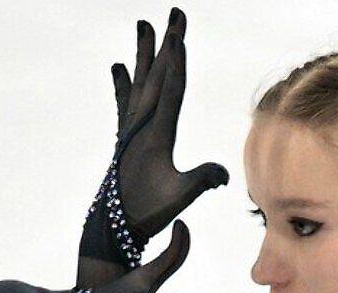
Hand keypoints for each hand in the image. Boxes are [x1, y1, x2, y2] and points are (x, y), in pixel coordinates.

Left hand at [109, 7, 228, 241]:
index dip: (175, 61)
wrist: (112, 226)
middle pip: (156, 74)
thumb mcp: (179, 197)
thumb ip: (201, 181)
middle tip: (173, 12)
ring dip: (142, 53)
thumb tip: (224, 175)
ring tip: (142, 23)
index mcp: (156, 135)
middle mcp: (140, 125)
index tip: (177, 34)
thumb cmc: (148, 212)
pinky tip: (118, 67)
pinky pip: (125, 102)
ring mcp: (131, 130)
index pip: (169, 90)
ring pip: (139, 81)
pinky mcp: (125, 137)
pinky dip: (122, 82)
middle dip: (166, 43)